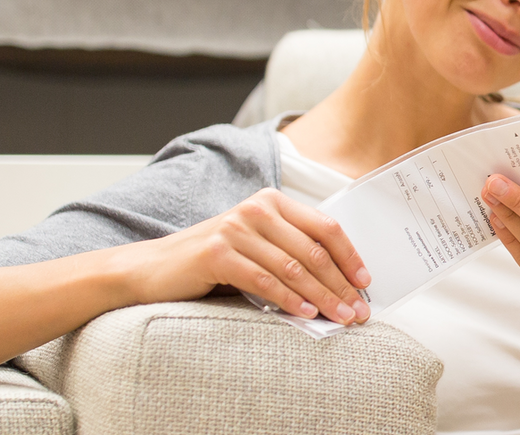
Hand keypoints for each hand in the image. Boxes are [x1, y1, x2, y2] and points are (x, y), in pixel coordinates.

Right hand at [122, 188, 371, 323]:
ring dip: (322, 297)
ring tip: (341, 318)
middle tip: (359, 310)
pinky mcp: (218, 253)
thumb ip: (290, 251)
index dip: (349, 256)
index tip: (366, 282)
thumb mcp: (256, 246)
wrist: (153, 268)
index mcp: (272, 202)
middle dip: (340, 284)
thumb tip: (339, 282)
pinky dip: (290, 300)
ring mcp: (236, 229)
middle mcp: (256, 209)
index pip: (325, 227)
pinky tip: (307, 315)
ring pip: (293, 268)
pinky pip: (265, 281)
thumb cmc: (213, 261)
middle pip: (313, 250)